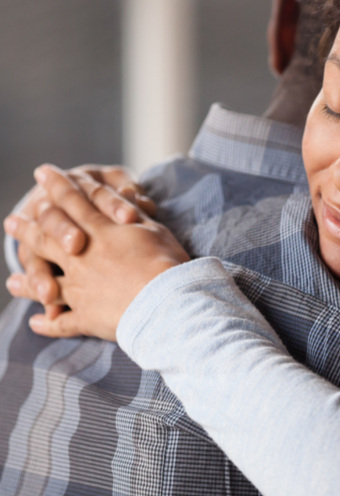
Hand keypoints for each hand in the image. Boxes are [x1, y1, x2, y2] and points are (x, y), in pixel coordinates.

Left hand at [4, 165, 188, 340]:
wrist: (167, 301)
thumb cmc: (166, 261)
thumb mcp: (154, 229)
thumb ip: (135, 216)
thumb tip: (125, 201)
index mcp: (100, 231)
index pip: (73, 201)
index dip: (57, 185)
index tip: (42, 172)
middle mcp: (81, 257)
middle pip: (47, 238)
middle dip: (28, 229)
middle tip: (11, 222)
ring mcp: (79, 287)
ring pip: (46, 281)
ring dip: (29, 281)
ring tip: (12, 283)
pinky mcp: (86, 317)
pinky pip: (62, 322)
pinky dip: (48, 322)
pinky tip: (37, 323)